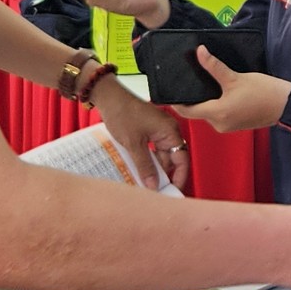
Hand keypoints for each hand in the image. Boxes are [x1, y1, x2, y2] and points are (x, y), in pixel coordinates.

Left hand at [90, 77, 190, 191]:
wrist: (109, 98)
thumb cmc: (123, 114)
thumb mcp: (134, 144)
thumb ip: (145, 166)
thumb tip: (153, 185)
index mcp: (170, 132)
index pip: (182, 159)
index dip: (180, 176)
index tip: (174, 190)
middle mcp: (168, 132)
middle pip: (171, 160)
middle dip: (164, 175)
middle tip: (155, 191)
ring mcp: (158, 132)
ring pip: (160, 157)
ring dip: (153, 169)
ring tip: (145, 184)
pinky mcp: (149, 132)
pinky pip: (152, 151)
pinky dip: (147, 161)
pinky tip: (139, 171)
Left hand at [174, 50, 290, 133]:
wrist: (288, 105)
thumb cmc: (264, 92)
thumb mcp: (236, 77)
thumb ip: (214, 66)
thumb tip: (199, 52)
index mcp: (217, 114)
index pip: (187, 111)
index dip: (176, 102)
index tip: (169, 92)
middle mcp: (220, 124)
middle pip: (198, 112)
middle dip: (193, 98)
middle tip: (188, 81)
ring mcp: (229, 126)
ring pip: (209, 113)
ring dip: (206, 101)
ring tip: (204, 84)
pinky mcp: (237, 124)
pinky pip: (220, 115)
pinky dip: (217, 105)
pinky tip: (220, 92)